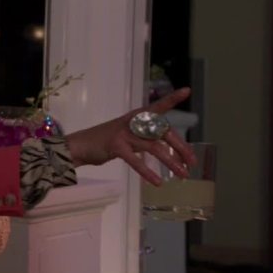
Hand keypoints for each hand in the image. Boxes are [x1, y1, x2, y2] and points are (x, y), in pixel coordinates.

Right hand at [65, 87, 195, 185]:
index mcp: (136, 117)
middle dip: (180, 147)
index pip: (158, 107)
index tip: (186, 90)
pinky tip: (157, 182)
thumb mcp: (128, 135)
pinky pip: (136, 161)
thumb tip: (168, 150)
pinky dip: (148, 172)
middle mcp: (132, 122)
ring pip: (154, 148)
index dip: (172, 99)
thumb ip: (145, 138)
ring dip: (171, 162)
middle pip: (162, 132)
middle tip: (192, 162)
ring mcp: (124, 133)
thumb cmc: (105, 141)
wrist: (80, 145)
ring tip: (183, 175)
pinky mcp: (115, 146)